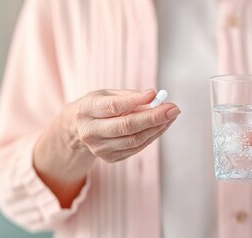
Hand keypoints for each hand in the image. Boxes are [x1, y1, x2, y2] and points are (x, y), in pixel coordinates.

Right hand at [33, 89, 179, 207]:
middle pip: (126, 126)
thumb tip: (153, 96)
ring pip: (134, 140)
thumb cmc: (98, 107)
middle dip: (153, 117)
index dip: (135, 101)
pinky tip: (162, 125)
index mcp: (86, 110)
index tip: (155, 94)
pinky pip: (136, 147)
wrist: (78, 130)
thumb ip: (129, 95)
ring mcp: (98, 148)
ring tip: (171, 115)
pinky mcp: (109, 158)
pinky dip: (152, 136)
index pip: (113, 106)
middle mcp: (89, 131)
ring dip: (157, 127)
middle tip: (173, 108)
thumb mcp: (106, 94)